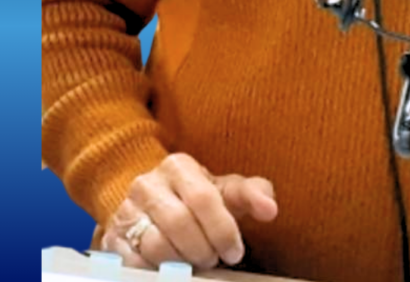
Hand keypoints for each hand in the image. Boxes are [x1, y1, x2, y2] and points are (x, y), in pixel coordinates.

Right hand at [100, 152, 277, 268]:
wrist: (151, 199)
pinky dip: (157, 273)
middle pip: (179, 223)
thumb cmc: (196, 196)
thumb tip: (270, 209)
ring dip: (182, 263)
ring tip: (196, 265)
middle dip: (204, 248)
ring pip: (156, 246)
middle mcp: (147, 184)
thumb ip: (252, 193)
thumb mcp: (224, 190)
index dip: (223, 230)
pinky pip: (133, 263)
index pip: (203, 198)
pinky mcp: (112, 238)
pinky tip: (173, 272)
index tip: (236, 251)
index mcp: (178, 166)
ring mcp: (126, 211)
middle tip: (215, 259)